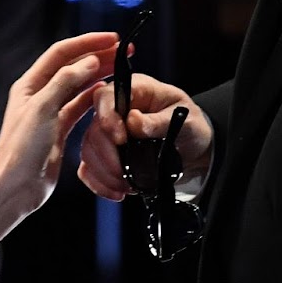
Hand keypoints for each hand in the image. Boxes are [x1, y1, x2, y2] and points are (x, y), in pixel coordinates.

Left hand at [0, 32, 119, 215]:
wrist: (15, 187)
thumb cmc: (22, 150)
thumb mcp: (43, 109)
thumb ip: (66, 82)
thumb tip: (90, 61)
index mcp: (30, 84)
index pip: (62, 53)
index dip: (87, 43)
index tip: (112, 39)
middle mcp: (39, 95)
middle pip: (72, 67)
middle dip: (98, 56)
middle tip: (125, 51)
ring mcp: (50, 113)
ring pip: (79, 86)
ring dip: (99, 75)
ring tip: (122, 68)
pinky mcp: (59, 131)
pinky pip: (80, 107)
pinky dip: (95, 98)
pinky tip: (109, 93)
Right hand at [77, 71, 212, 200]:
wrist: (192, 147)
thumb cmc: (190, 125)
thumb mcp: (187, 121)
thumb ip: (160, 121)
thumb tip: (133, 121)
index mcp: (135, 91)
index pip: (105, 97)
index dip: (107, 119)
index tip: (121, 140)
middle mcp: (115, 110)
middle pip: (93, 129)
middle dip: (106, 156)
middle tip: (123, 174)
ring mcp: (107, 132)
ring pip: (88, 150)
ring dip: (104, 173)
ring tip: (125, 186)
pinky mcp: (105, 153)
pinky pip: (89, 167)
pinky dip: (99, 183)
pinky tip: (116, 192)